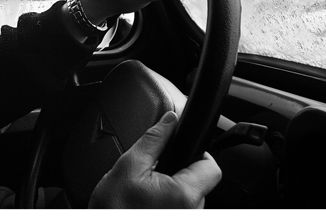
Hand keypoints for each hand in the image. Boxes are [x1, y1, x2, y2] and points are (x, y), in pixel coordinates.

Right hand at [89, 111, 221, 208]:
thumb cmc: (113, 209)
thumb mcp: (129, 166)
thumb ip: (154, 140)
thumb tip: (169, 120)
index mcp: (183, 195)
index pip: (212, 169)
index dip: (198, 154)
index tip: (181, 151)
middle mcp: (189, 212)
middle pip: (201, 182)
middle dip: (181, 171)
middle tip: (157, 172)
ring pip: (191, 196)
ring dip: (174, 188)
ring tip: (151, 190)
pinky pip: (182, 208)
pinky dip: (169, 201)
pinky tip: (151, 201)